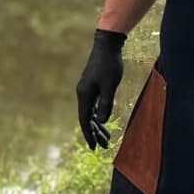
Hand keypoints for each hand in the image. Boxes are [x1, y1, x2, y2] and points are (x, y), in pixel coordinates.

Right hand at [75, 28, 125, 148]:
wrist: (107, 46)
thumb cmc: (110, 65)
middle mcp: (83, 94)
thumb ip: (106, 103)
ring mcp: (87, 89)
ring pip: (90, 112)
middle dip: (95, 133)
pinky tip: (104, 121)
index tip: (94, 148)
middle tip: (104, 146)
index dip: (89, 135)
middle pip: (87, 118)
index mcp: (85, 95)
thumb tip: (101, 122)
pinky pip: (93, 105)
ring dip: (97, 125)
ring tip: (106, 138)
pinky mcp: (92, 85)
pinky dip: (98, 114)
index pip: (85, 120)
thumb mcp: (111, 85)